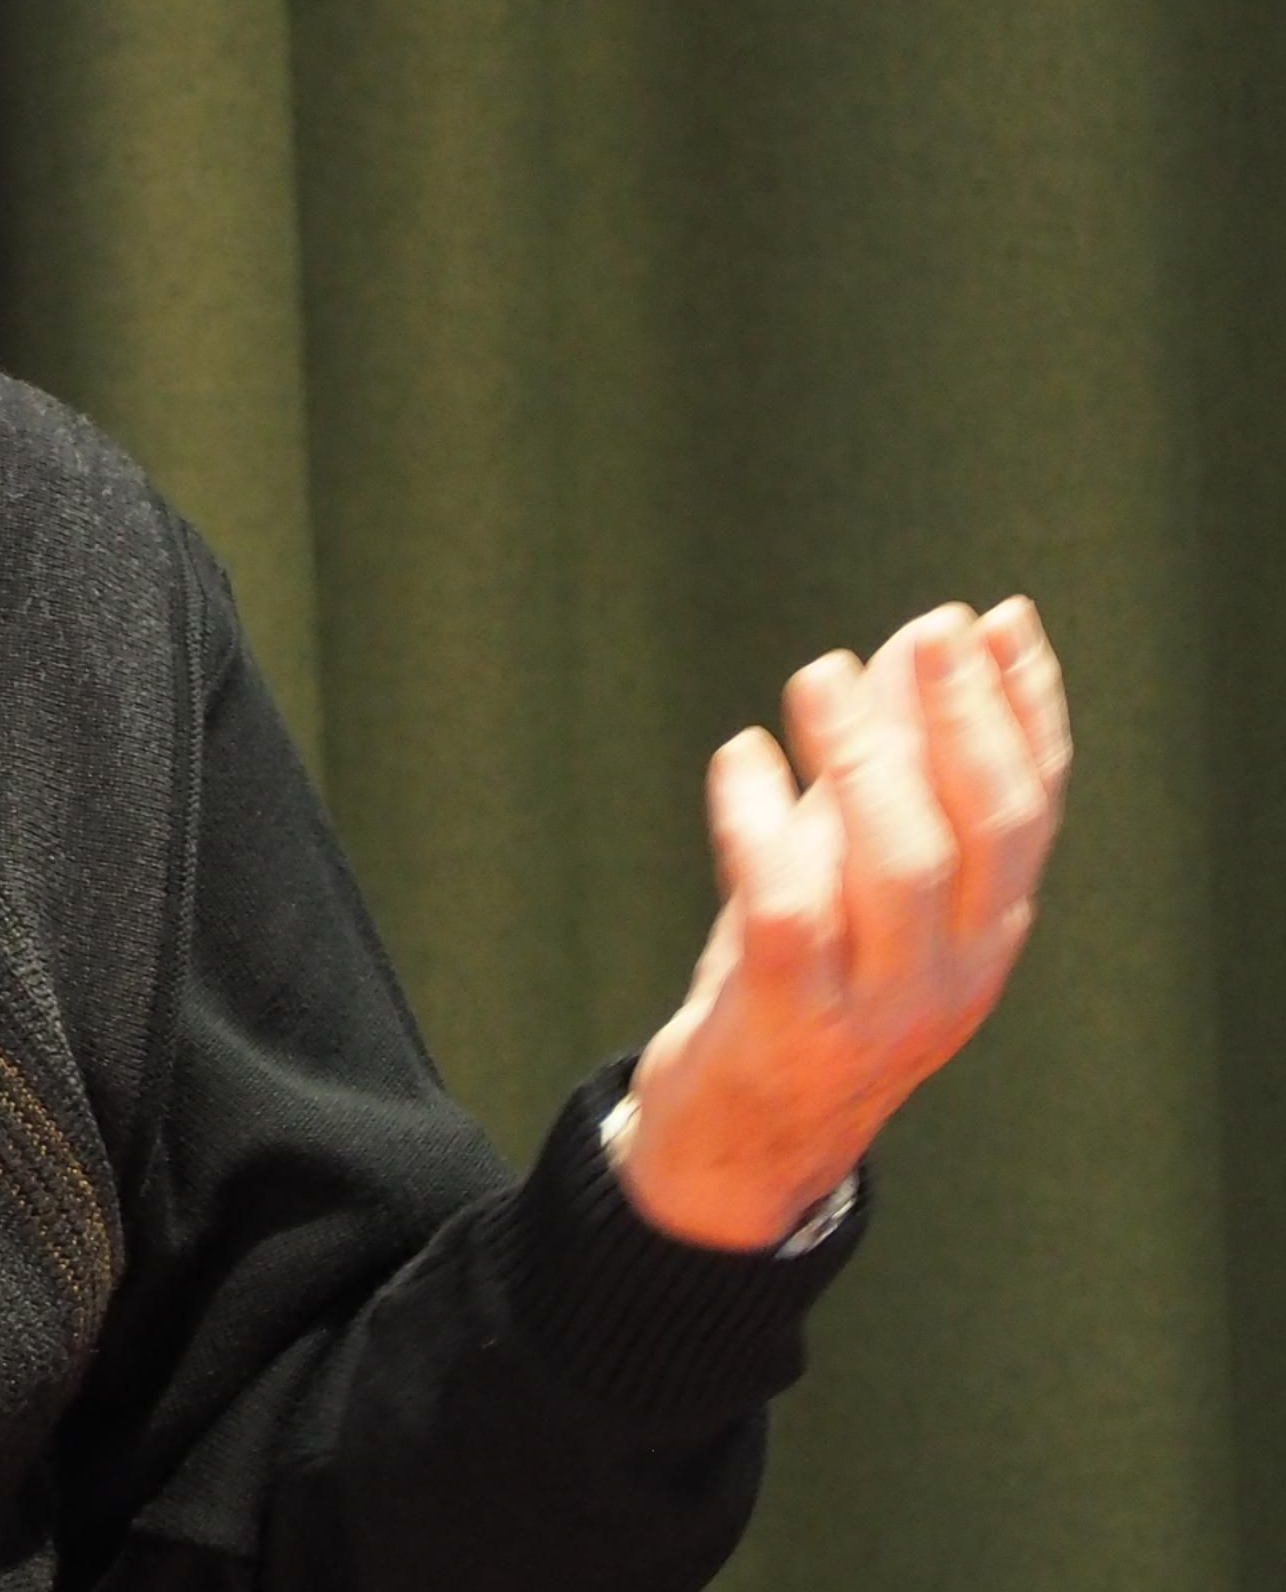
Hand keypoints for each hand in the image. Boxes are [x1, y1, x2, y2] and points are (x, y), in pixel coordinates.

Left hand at [619, 598, 1071, 1249]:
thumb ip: (882, 774)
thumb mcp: (850, 875)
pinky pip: (785, 913)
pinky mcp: (787, 1024)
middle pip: (986, 831)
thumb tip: (906, 648)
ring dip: (865, 758)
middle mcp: (953, 973)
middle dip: (965, 720)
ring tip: (822, 674)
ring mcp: (876, 1006)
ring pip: (896, 868)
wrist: (736, 1147)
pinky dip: (760, 826)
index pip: (1032, 811)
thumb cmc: (796, 987)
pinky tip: (741, 756)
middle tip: (931, 630)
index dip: (1026, 712)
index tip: (1006, 621)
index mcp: (986, 932)